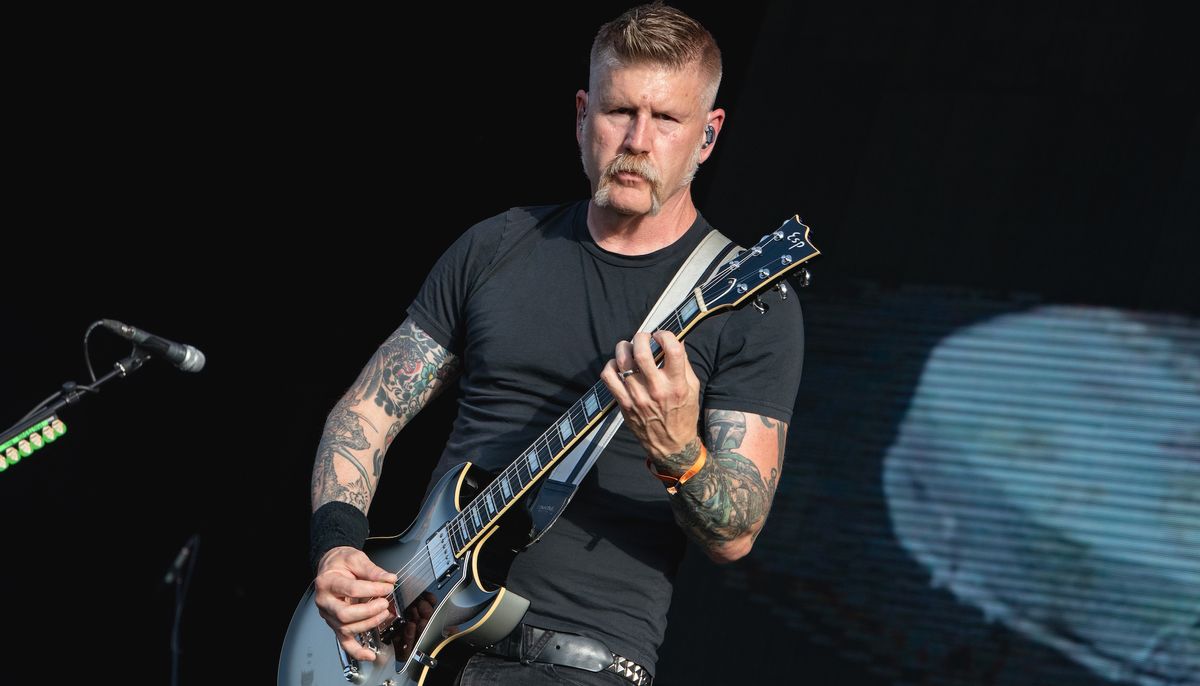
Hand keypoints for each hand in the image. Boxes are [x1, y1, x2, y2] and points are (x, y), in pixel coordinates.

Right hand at [313, 546, 397, 661]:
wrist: (330, 567)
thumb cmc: (340, 563)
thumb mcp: (355, 558)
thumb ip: (372, 570)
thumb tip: (389, 579)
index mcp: (327, 582)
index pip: (351, 589)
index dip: (372, 589)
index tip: (387, 585)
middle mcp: (325, 601)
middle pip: (345, 614)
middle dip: (368, 611)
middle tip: (384, 602)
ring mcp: (329, 615)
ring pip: (346, 628)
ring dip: (368, 624)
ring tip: (383, 613)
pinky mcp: (335, 624)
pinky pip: (344, 642)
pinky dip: (357, 651)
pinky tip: (369, 654)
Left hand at [601, 330, 700, 464]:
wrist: (671, 445)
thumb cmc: (684, 414)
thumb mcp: (693, 388)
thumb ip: (684, 364)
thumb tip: (676, 340)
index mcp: (677, 385)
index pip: (672, 349)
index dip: (665, 335)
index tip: (662, 335)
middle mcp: (656, 390)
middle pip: (642, 352)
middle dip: (641, 337)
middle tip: (644, 337)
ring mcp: (637, 397)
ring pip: (622, 362)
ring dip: (624, 347)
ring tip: (629, 347)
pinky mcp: (624, 403)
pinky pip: (608, 377)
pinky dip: (611, 365)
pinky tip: (618, 365)